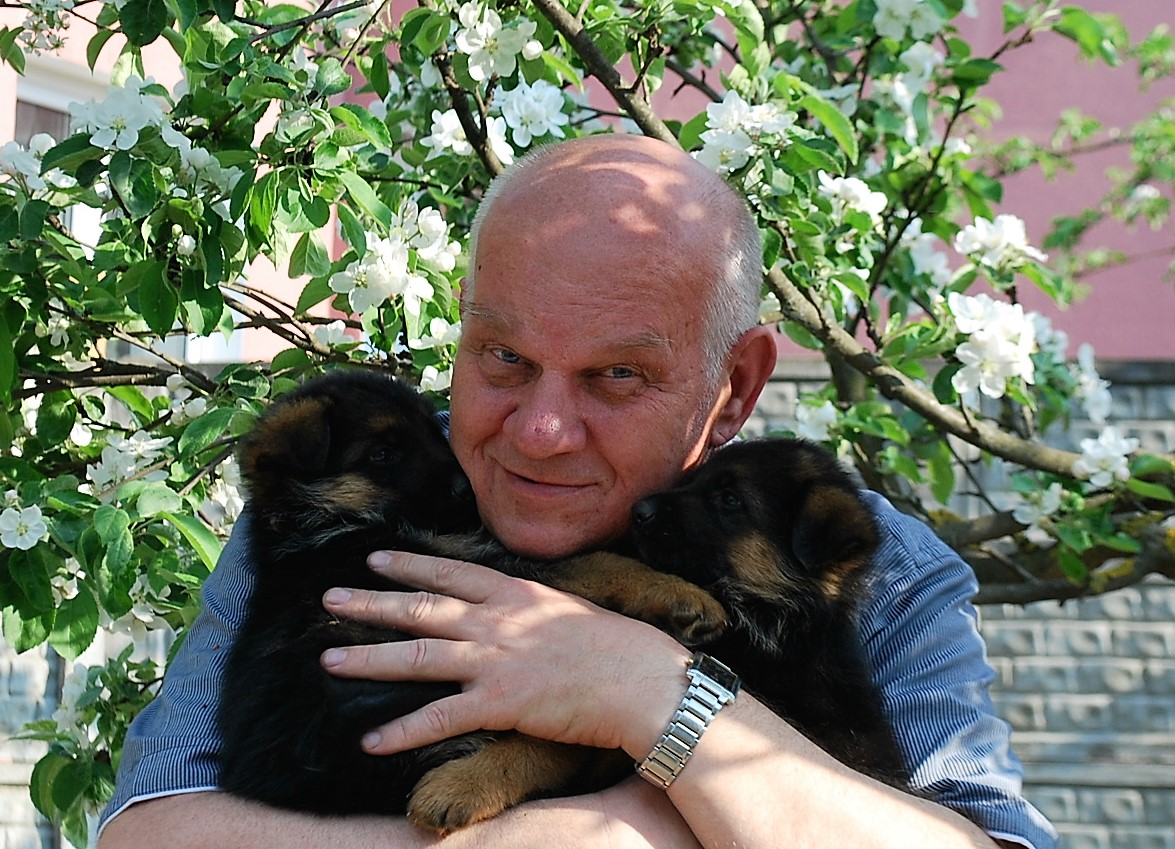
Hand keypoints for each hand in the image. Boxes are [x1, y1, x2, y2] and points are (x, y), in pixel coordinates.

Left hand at [320, 550, 691, 757]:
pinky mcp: (499, 703)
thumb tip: (511, 607)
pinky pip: (439, 718)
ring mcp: (494, 660)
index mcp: (515, 593)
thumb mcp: (568, 607)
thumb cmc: (616, 645)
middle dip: (370, 604)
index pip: (450, 572)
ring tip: (328, 660)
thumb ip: (530, 606)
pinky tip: (370, 741)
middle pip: (420, 608)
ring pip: (416, 656)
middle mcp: (496, 620)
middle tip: (329, 600)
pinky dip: (401, 732)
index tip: (376, 559)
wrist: (641, 678)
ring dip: (368, 659)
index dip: (409, 565)